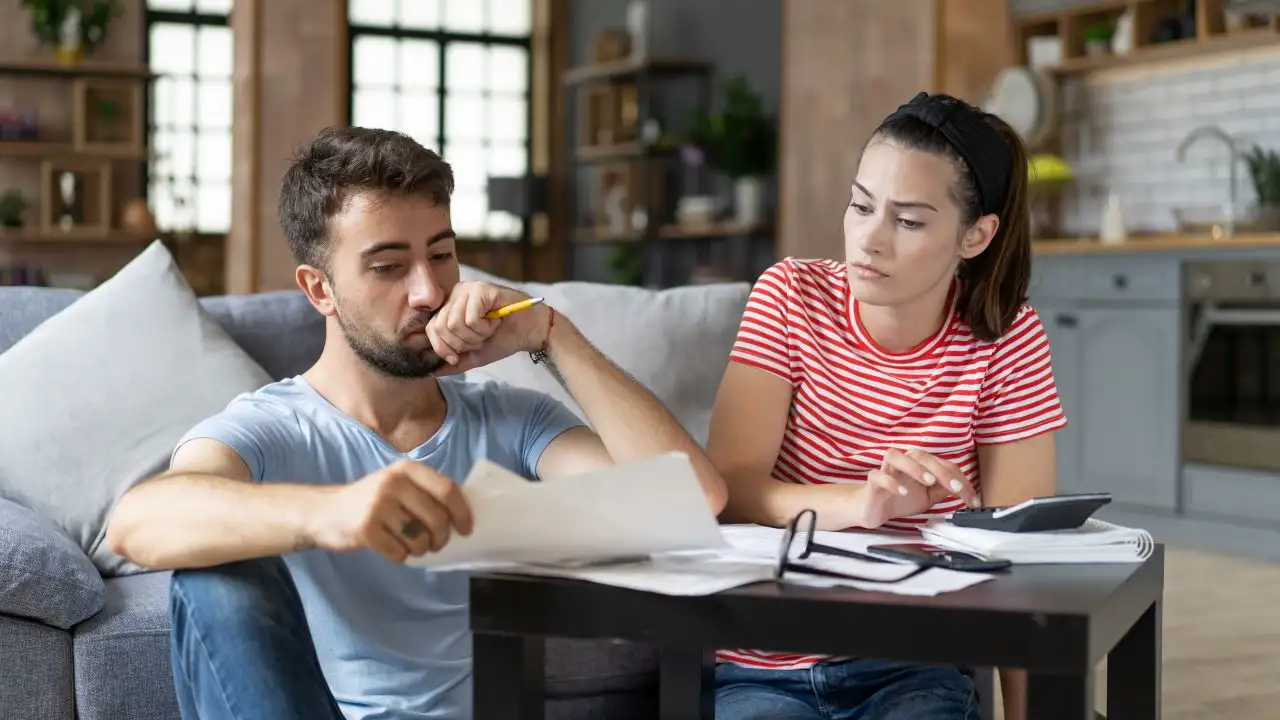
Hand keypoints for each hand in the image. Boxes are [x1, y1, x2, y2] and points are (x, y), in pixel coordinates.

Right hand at [307, 459, 473, 562]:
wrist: (325, 512)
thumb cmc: (371, 501)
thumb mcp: (398, 485)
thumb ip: (425, 492)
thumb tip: (462, 516)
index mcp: (407, 469)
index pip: (447, 490)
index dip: (462, 513)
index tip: (466, 529)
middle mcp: (393, 483)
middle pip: (437, 519)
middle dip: (441, 538)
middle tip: (435, 544)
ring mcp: (378, 506)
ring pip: (420, 539)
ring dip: (420, 549)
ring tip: (411, 545)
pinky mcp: (366, 530)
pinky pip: (399, 553)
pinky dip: (400, 556)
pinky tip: (390, 548)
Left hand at [426, 281, 551, 375]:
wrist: (529, 332)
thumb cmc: (502, 339)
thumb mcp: (473, 355)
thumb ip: (453, 363)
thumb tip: (431, 372)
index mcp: (450, 306)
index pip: (431, 329)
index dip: (442, 348)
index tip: (458, 357)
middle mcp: (456, 293)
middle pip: (440, 327)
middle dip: (462, 343)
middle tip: (481, 340)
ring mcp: (468, 289)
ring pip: (454, 324)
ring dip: (475, 336)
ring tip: (489, 330)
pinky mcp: (481, 289)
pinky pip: (470, 318)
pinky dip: (484, 328)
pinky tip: (495, 322)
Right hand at [856, 449, 977, 528]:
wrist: (873, 509)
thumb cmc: (900, 499)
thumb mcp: (928, 497)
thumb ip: (943, 490)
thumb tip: (964, 489)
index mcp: (918, 464)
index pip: (942, 465)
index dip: (959, 480)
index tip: (972, 499)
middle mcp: (902, 462)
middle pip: (921, 456)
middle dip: (942, 472)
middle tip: (956, 488)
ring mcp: (885, 470)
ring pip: (895, 456)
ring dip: (914, 466)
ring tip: (929, 481)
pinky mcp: (872, 482)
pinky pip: (878, 476)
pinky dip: (891, 482)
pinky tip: (903, 492)